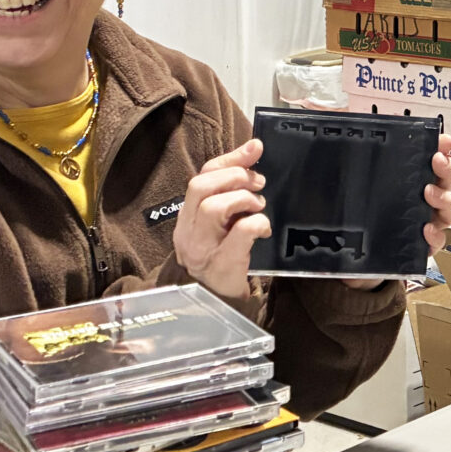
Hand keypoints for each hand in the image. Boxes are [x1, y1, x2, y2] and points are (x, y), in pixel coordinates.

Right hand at [173, 139, 270, 299]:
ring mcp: (202, 249)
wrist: (217, 302)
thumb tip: (254, 149)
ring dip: (244, 199)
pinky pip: (240, 233)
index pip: (201, 177)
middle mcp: (188, 231)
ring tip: (258, 206)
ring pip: (214, 208)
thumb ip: (231, 192)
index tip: (255, 149)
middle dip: (234, 177)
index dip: (229, 159)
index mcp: (187, 217)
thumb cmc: (223, 256)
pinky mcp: (222, 264)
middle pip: (200, 187)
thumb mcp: (221, 224)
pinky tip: (264, 228)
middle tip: (258, 184)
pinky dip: (257, 223)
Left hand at [341, 132, 450, 290]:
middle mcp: (421, 204)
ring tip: (428, 192)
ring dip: (442, 198)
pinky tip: (425, 229)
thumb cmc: (354, 223)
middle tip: (436, 160)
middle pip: (443, 183)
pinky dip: (434, 235)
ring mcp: (423, 226)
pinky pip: (436, 242)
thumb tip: (349, 123)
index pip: (429, 164)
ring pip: (446, 210)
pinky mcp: (420, 249)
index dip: (440, 150)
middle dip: (444, 169)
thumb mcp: (349, 190)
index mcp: (408, 185)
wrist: (349, 263)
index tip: (441, 139)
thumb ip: (352, 162)